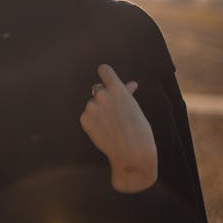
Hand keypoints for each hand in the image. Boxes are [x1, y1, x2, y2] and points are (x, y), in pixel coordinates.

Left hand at [79, 64, 157, 192]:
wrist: (132, 153)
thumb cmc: (138, 129)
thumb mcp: (134, 107)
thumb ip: (127, 94)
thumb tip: (131, 83)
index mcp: (116, 88)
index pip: (104, 70)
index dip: (106, 75)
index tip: (107, 80)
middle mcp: (102, 94)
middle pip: (98, 88)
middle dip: (104, 97)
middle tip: (114, 112)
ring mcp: (91, 107)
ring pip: (93, 104)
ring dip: (99, 111)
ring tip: (112, 126)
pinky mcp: (84, 119)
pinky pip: (87, 116)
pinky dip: (94, 122)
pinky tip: (104, 131)